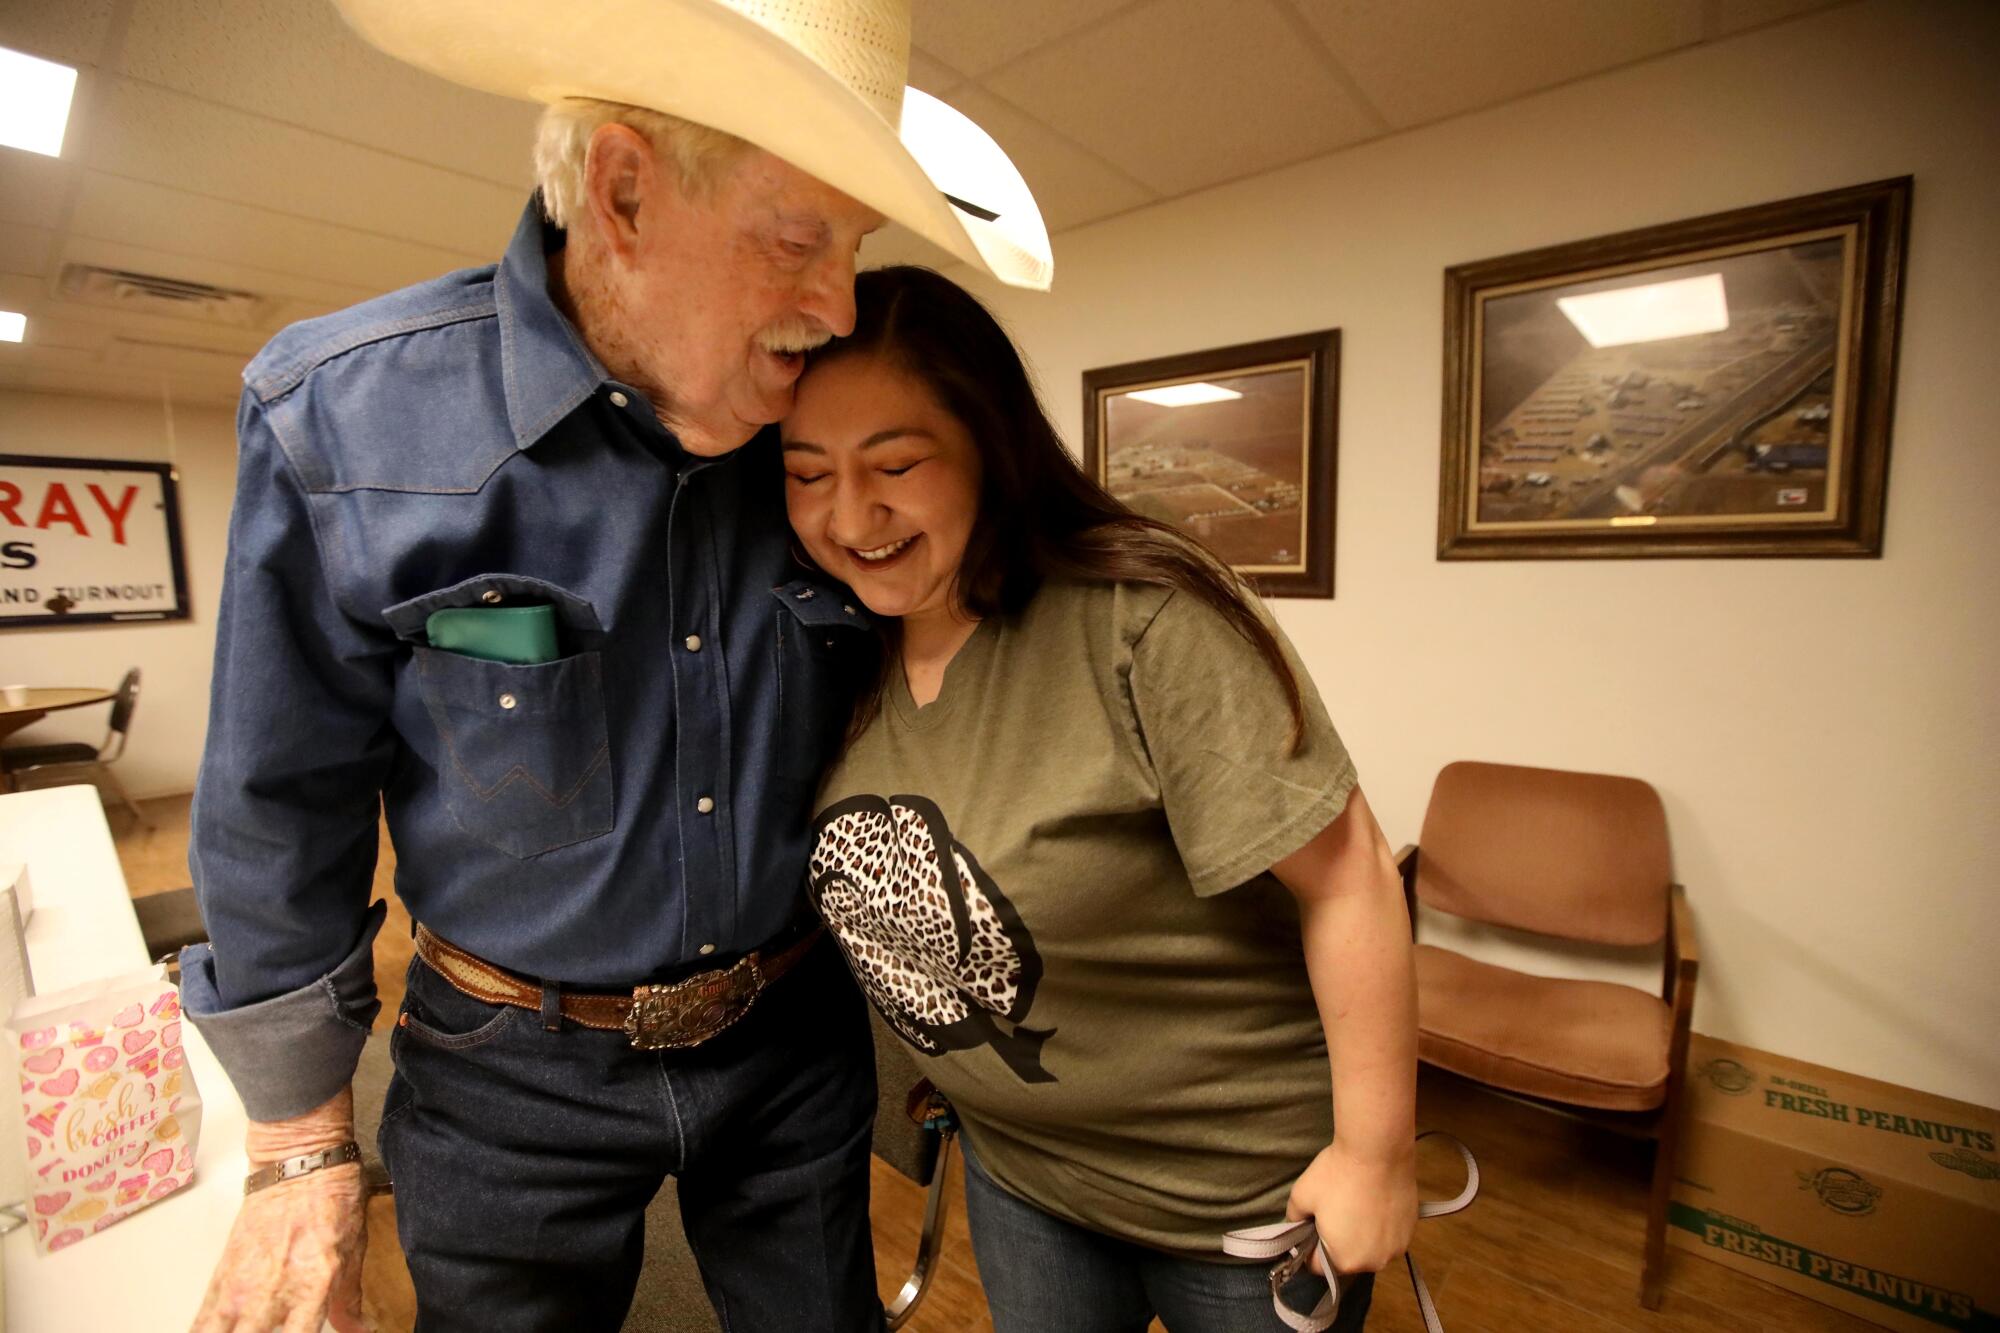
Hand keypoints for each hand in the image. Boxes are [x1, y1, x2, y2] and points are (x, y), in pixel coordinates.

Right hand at [192, 1088, 369, 1332]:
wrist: (299, 1162)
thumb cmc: (331, 1200)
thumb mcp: (353, 1251)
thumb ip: (349, 1300)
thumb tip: (359, 1331)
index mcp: (312, 1288)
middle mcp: (272, 1293)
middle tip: (266, 1332)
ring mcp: (241, 1287)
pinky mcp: (220, 1277)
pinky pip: (202, 1321)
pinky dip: (204, 1331)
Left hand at [1286, 1136, 1417, 1275]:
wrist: (1378, 1150)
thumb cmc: (1337, 1175)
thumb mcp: (1301, 1196)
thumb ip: (1294, 1219)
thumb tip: (1296, 1226)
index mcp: (1345, 1261)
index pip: (1318, 1266)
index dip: (1308, 1246)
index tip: (1310, 1226)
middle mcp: (1374, 1262)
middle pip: (1346, 1259)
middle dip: (1335, 1242)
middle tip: (1332, 1212)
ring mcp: (1396, 1248)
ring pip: (1369, 1248)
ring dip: (1360, 1236)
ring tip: (1355, 1206)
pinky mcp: (1411, 1231)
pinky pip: (1387, 1237)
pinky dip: (1379, 1227)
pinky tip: (1374, 1204)